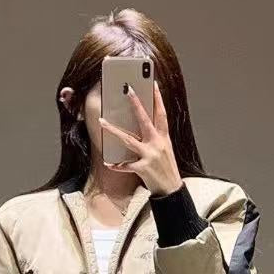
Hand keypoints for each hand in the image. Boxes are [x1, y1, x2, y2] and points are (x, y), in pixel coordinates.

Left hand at [98, 80, 183, 197]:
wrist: (171, 190)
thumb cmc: (166, 168)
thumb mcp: (164, 149)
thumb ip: (154, 137)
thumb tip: (142, 124)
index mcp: (164, 137)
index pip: (161, 113)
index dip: (158, 98)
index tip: (153, 83)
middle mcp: (157, 144)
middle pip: (145, 120)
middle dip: (136, 104)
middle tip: (128, 89)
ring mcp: (150, 156)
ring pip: (128, 139)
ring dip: (113, 130)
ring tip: (101, 121)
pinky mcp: (143, 168)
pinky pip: (126, 165)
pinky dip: (117, 165)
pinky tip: (108, 162)